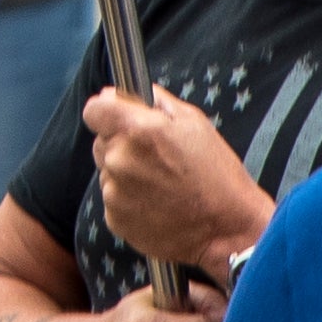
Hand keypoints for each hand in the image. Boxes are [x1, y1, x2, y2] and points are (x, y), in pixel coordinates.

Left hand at [82, 85, 270, 271]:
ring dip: (125, 174)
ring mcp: (114, 192)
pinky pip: (113, 200)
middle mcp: (120, 160)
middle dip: (121, 144)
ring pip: (108, 173)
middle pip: (101, 142)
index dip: (106, 111)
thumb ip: (155, 101)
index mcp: (137, 130)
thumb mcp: (195, 123)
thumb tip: (124, 91)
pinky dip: (128, 201)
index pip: (94, 110)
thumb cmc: (216, 175)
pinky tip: (157, 204)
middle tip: (155, 158)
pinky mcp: (115, 219)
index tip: (118, 117)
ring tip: (161, 185)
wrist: (227, 229)